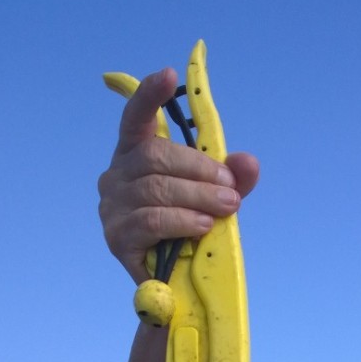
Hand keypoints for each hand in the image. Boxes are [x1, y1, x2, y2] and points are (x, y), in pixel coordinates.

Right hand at [97, 67, 259, 284]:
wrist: (176, 287)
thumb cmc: (190, 231)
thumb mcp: (215, 198)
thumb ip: (232, 178)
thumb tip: (248, 161)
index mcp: (135, 154)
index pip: (135, 117)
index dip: (148, 94)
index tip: (167, 74)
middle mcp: (116, 174)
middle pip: (155, 156)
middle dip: (199, 170)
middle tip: (231, 188)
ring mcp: (112, 206)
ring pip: (156, 189)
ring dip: (197, 197)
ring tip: (225, 208)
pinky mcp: (117, 238)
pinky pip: (151, 221)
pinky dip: (182, 221)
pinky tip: (203, 226)